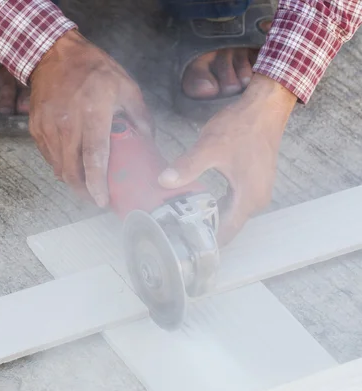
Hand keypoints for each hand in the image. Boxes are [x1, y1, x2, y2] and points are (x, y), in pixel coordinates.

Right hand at [29, 30, 152, 206]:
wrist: (54, 55)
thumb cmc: (94, 70)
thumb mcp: (126, 86)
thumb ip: (140, 117)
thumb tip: (148, 143)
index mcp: (92, 114)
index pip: (93, 159)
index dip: (97, 184)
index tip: (102, 201)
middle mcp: (67, 124)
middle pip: (72, 171)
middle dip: (84, 192)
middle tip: (96, 198)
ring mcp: (48, 128)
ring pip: (59, 169)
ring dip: (72, 181)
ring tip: (86, 184)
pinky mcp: (37, 130)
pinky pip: (50, 158)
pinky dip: (61, 167)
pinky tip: (73, 165)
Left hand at [158, 74, 296, 244]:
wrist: (265, 106)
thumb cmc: (241, 127)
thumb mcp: (210, 148)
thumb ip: (187, 167)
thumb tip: (164, 181)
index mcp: (248, 199)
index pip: (226, 234)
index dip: (205, 241)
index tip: (183, 245)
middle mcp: (256, 201)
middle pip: (228, 228)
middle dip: (204, 231)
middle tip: (176, 234)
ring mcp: (257, 193)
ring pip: (230, 216)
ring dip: (210, 219)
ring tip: (183, 223)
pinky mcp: (254, 183)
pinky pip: (234, 204)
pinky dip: (218, 207)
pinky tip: (200, 205)